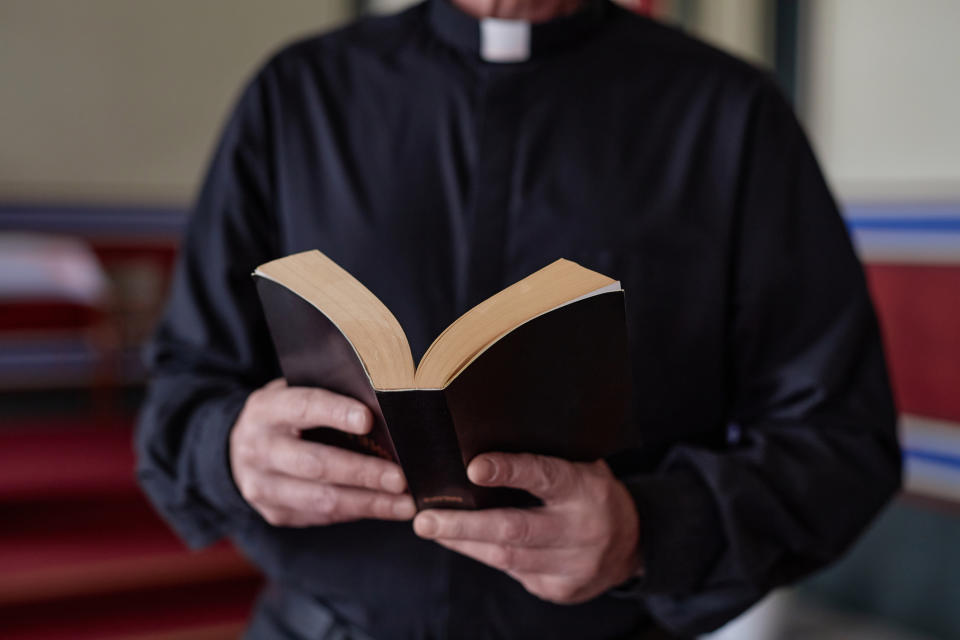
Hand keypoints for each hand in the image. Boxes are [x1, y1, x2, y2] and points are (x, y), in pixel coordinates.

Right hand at [230, 379, 415, 525]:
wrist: (238, 449)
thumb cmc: (286, 415)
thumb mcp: (295, 394)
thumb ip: (329, 396)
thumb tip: (383, 405)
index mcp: (266, 410)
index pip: (303, 407)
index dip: (336, 413)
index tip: (369, 421)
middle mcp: (259, 449)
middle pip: (315, 463)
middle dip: (363, 472)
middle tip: (401, 478)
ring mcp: (262, 486)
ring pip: (321, 499)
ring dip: (369, 503)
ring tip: (405, 504)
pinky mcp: (274, 512)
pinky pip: (322, 515)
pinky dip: (357, 511)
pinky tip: (384, 508)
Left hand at [413, 453, 640, 603]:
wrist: (631, 544)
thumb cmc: (591, 492)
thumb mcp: (582, 465)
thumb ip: (546, 456)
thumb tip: (485, 439)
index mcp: (585, 489)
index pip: (544, 476)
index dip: (508, 470)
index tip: (473, 468)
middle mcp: (581, 529)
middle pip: (513, 529)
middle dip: (463, 524)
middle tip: (424, 518)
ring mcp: (571, 565)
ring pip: (505, 557)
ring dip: (463, 542)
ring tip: (430, 528)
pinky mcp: (558, 589)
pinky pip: (511, 572)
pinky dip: (482, 554)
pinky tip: (461, 541)